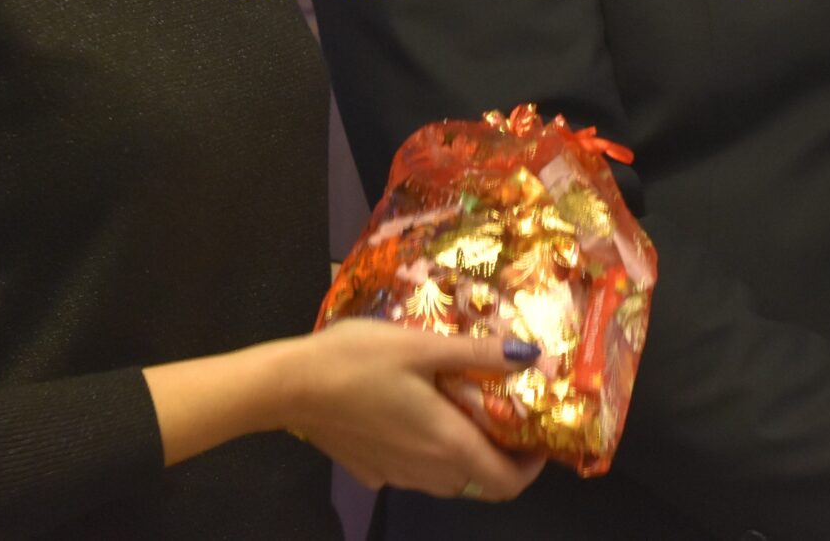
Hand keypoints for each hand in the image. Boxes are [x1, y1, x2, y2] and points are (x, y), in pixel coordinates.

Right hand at [275, 321, 547, 501]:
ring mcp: (394, 475)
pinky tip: (415, 413)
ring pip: (446, 479)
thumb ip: (478, 353)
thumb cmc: (360, 360)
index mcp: (447, 444)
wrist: (290, 385)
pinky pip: (412, 470)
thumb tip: (532, 355)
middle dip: (499, 455)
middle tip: (503, 413)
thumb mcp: (422, 345)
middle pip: (478, 481)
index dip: (531, 469)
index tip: (539, 440)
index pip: (505, 483)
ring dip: (464, 454)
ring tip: (464, 409)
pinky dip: (427, 452)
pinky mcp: (369, 470)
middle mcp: (426, 471)